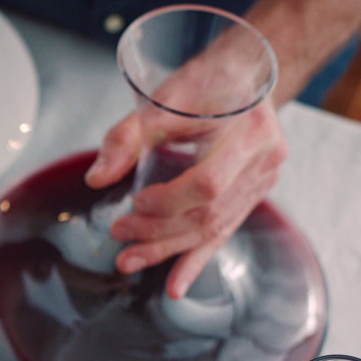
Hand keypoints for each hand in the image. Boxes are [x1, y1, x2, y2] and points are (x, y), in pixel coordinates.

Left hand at [85, 98, 287, 298]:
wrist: (249, 74)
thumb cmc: (207, 81)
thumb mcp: (164, 99)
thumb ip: (128, 137)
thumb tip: (96, 178)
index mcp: (248, 133)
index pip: (206, 185)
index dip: (167, 202)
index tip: (136, 201)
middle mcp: (264, 162)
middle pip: (207, 214)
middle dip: (158, 231)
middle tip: (120, 235)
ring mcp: (263, 181)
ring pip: (213, 228)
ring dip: (168, 249)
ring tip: (130, 261)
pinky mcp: (254, 194)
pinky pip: (224, 232)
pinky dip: (195, 259)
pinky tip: (175, 286)